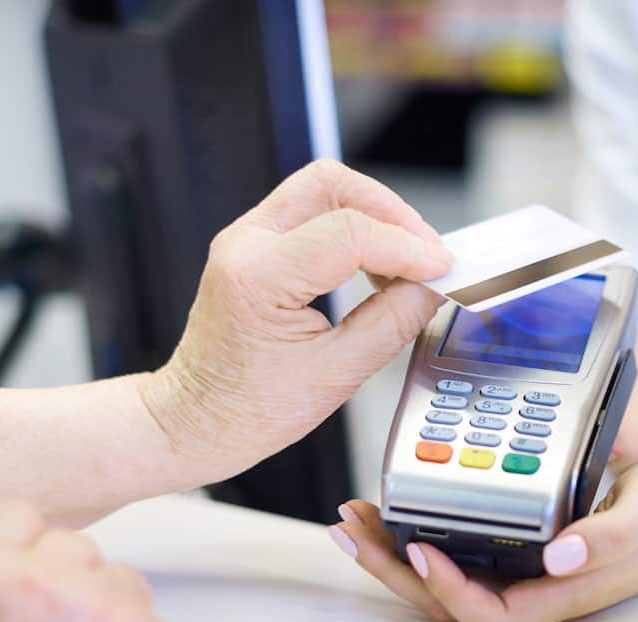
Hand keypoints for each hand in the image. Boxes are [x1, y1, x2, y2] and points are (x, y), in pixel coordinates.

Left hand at [139, 158, 452, 478]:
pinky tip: (378, 265)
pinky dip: (355, 229)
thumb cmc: (246, 411)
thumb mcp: (336, 375)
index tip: (441, 268)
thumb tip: (431, 287)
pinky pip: (313, 213)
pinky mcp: (256, 246)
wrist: (196, 421)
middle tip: (427, 253)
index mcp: (257, 277)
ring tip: (407, 262)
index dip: (407, 248)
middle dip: (392, 213)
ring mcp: (246, 239)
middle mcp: (245, 244)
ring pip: (324, 189)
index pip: (349, 233)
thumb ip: (391, 323)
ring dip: (375, 217)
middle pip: (333, 183)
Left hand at [327, 454, 637, 621]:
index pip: (494, 617)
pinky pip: (463, 551)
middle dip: (394, 572)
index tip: (418, 547)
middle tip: (352, 529)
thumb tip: (559, 554)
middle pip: (452, 604)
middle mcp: (540, 589)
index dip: (449, 592)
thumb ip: (610, 536)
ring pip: (448, 580)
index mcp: (567, 590)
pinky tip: (400, 506)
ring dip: (396, 554)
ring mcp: (530, 572)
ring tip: (357, 520)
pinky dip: (423, 531)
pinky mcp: (526, 546)